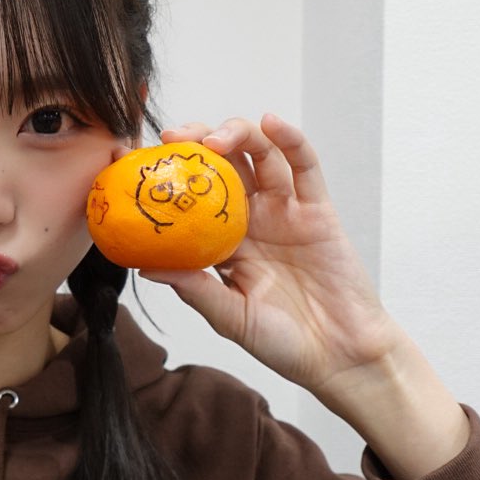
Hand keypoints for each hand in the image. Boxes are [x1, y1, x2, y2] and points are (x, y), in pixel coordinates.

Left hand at [139, 114, 468, 477]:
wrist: (339, 357)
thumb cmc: (282, 343)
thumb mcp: (230, 318)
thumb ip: (195, 289)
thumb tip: (146, 267)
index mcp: (222, 242)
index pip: (191, 196)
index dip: (168, 175)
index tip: (140, 161)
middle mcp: (251, 220)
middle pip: (222, 165)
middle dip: (197, 142)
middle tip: (173, 139)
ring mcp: (285, 211)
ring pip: (260, 156)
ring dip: (237, 135)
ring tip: (216, 139)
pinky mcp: (318, 210)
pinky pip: (305, 167)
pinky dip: (291, 140)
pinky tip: (272, 123)